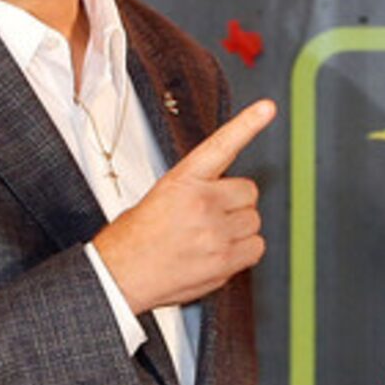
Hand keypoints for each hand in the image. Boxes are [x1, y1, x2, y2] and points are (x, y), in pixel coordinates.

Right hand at [94, 99, 275, 313]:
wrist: (117, 276)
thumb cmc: (134, 238)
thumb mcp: (159, 196)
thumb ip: (197, 189)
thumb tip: (226, 194)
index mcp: (183, 180)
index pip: (221, 146)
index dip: (248, 124)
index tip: (267, 108)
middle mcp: (202, 203)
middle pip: (248, 192)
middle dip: (234, 204)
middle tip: (209, 217)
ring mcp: (215, 233)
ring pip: (254, 221)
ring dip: (238, 228)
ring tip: (208, 237)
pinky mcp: (223, 260)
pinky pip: (256, 248)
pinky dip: (244, 250)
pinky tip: (220, 252)